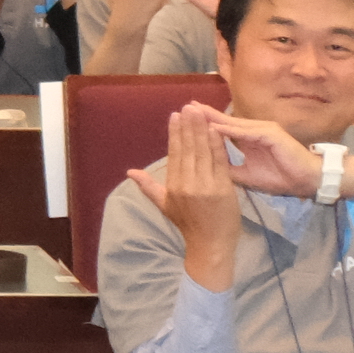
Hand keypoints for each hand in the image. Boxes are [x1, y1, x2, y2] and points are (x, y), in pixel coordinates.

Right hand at [158, 104, 250, 279]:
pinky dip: (218, 145)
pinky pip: (220, 162)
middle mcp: (187, 184)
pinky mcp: (223, 189)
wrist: (211, 246)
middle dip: (189, 126)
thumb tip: (130, 172)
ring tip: (200, 112)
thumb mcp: (165, 205)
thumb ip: (149, 187)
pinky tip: (216, 130)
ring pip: (203, 152)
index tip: (175, 116)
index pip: (174, 153)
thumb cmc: (188, 225)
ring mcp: (206, 186)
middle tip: (188, 106)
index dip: (175, 133)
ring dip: (202, 130)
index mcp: (173, 186)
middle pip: (188, 149)